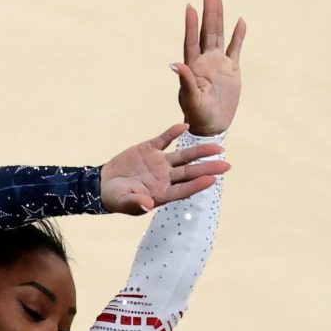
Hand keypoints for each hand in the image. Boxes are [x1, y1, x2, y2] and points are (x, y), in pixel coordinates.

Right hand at [99, 124, 229, 214]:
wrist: (103, 183)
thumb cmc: (116, 198)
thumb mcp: (123, 202)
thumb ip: (136, 203)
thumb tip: (149, 205)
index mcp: (161, 193)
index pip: (183, 189)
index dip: (197, 185)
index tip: (212, 180)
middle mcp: (165, 178)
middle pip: (190, 172)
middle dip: (208, 168)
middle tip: (227, 165)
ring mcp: (159, 163)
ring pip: (183, 156)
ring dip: (200, 151)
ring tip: (218, 147)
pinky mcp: (150, 149)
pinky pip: (164, 139)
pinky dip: (173, 132)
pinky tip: (185, 125)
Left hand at [170, 0, 246, 135]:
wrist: (212, 126)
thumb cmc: (197, 115)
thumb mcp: (190, 99)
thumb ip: (185, 81)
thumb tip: (175, 64)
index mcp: (193, 66)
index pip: (192, 40)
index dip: (191, 24)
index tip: (190, 7)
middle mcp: (205, 61)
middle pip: (207, 31)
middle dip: (208, 12)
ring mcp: (219, 63)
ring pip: (220, 35)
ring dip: (220, 17)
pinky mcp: (232, 69)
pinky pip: (235, 48)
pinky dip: (238, 36)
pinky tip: (240, 21)